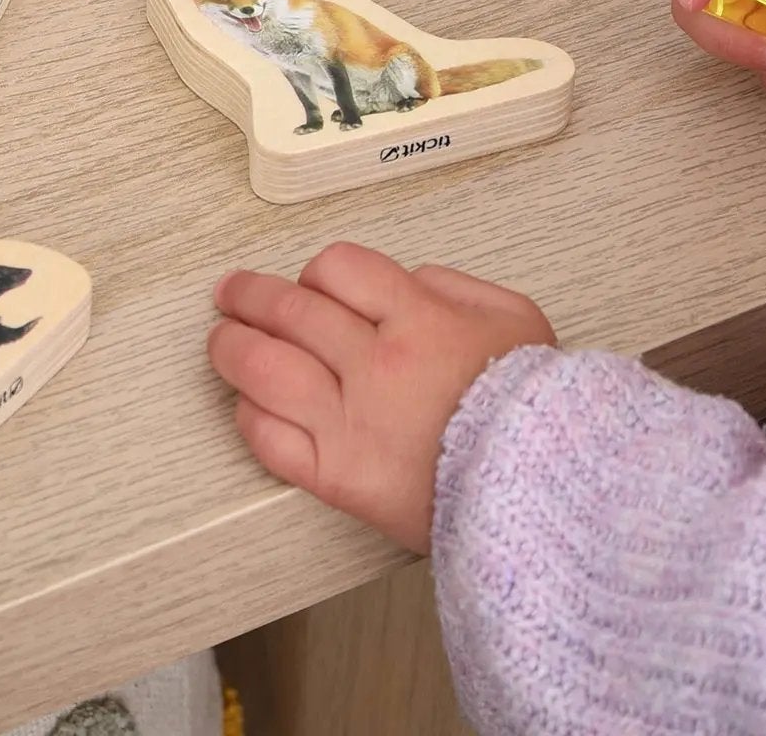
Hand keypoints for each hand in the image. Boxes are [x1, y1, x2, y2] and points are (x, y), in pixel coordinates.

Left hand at [208, 243, 554, 554]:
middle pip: (289, 311)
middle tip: (230, 293)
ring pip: (265, 368)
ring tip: (220, 340)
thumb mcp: (512, 318)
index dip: (316, 272)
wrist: (545, 497)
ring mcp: (350, 423)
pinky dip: (249, 416)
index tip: (309, 283)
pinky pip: (271, 440)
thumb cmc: (535, 411)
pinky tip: (246, 403)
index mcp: (418, 318)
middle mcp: (376, 364)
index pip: (338, 268)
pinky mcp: (338, 478)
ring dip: (231, 347)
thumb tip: (407, 281)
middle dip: (249, 296)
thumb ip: (453, 286)